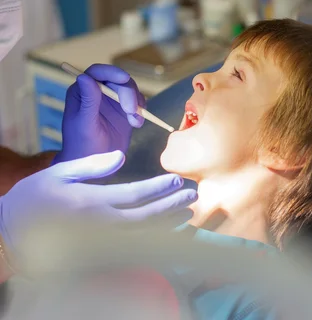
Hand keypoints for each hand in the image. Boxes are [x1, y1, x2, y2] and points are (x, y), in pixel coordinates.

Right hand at [0, 151, 197, 266]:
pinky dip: (152, 242)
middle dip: (172, 206)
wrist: (8, 236)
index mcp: (92, 202)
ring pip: (143, 235)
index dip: (161, 187)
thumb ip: (92, 165)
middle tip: (193, 197)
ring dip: (168, 225)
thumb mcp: (58, 174)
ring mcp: (99, 244)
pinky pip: (131, 250)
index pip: (136, 194)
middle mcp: (100, 225)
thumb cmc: (32, 200)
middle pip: (147, 216)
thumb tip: (121, 156)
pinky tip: (166, 234)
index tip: (178, 180)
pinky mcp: (96, 256)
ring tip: (187, 215)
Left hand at [55, 64, 145, 162]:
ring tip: (134, 121)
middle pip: (118, 81)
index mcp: (82, 92)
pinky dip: (141, 111)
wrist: (94, 163)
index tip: (124, 79)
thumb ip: (88, 101)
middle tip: (131, 111)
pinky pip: (138, 102)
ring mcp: (112, 101)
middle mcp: (97, 93)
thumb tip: (84, 77)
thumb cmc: (82, 145)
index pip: (96, 72)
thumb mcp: (85, 124)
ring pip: (130, 90)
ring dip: (136, 103)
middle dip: (128, 93)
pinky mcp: (124, 110)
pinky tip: (136, 124)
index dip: (111, 71)